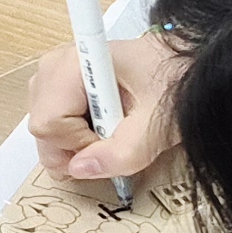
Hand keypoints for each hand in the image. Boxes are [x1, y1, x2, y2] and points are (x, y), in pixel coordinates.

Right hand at [26, 29, 187, 182]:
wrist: (190, 64)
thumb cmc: (179, 82)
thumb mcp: (158, 124)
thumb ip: (123, 152)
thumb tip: (79, 170)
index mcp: (77, 63)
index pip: (49, 122)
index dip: (78, 145)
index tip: (111, 143)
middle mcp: (57, 62)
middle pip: (41, 124)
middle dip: (73, 147)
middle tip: (113, 144)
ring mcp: (56, 71)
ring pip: (44, 124)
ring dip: (75, 142)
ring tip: (113, 131)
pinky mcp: (62, 81)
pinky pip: (52, 118)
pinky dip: (75, 132)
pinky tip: (104, 125)